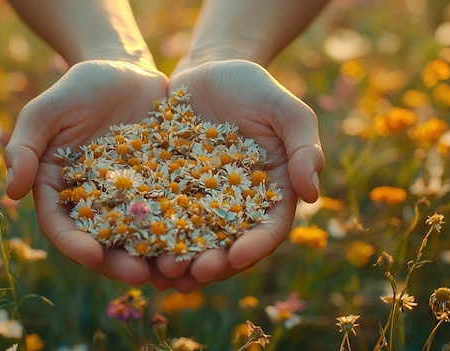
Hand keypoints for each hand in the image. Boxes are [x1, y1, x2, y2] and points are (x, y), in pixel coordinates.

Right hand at [4, 60, 167, 285]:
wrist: (128, 71)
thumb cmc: (81, 87)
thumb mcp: (48, 108)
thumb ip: (26, 144)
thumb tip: (12, 192)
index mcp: (60, 190)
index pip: (61, 225)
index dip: (74, 244)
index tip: (91, 256)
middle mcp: (95, 202)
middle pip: (103, 242)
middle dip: (118, 263)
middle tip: (139, 275)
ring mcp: (132, 198)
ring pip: (140, 236)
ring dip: (154, 257)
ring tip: (173, 270)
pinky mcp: (164, 188)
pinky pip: (174, 213)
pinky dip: (183, 231)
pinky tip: (199, 244)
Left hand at [154, 60, 324, 290]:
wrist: (207, 70)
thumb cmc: (253, 87)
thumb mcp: (285, 110)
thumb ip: (304, 147)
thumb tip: (312, 195)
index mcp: (271, 194)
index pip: (268, 228)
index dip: (255, 246)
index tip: (238, 257)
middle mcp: (235, 205)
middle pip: (228, 245)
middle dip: (213, 264)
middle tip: (194, 274)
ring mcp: (199, 201)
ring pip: (192, 239)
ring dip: (180, 261)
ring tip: (163, 272)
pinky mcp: (168, 190)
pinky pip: (160, 216)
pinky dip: (152, 235)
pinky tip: (137, 247)